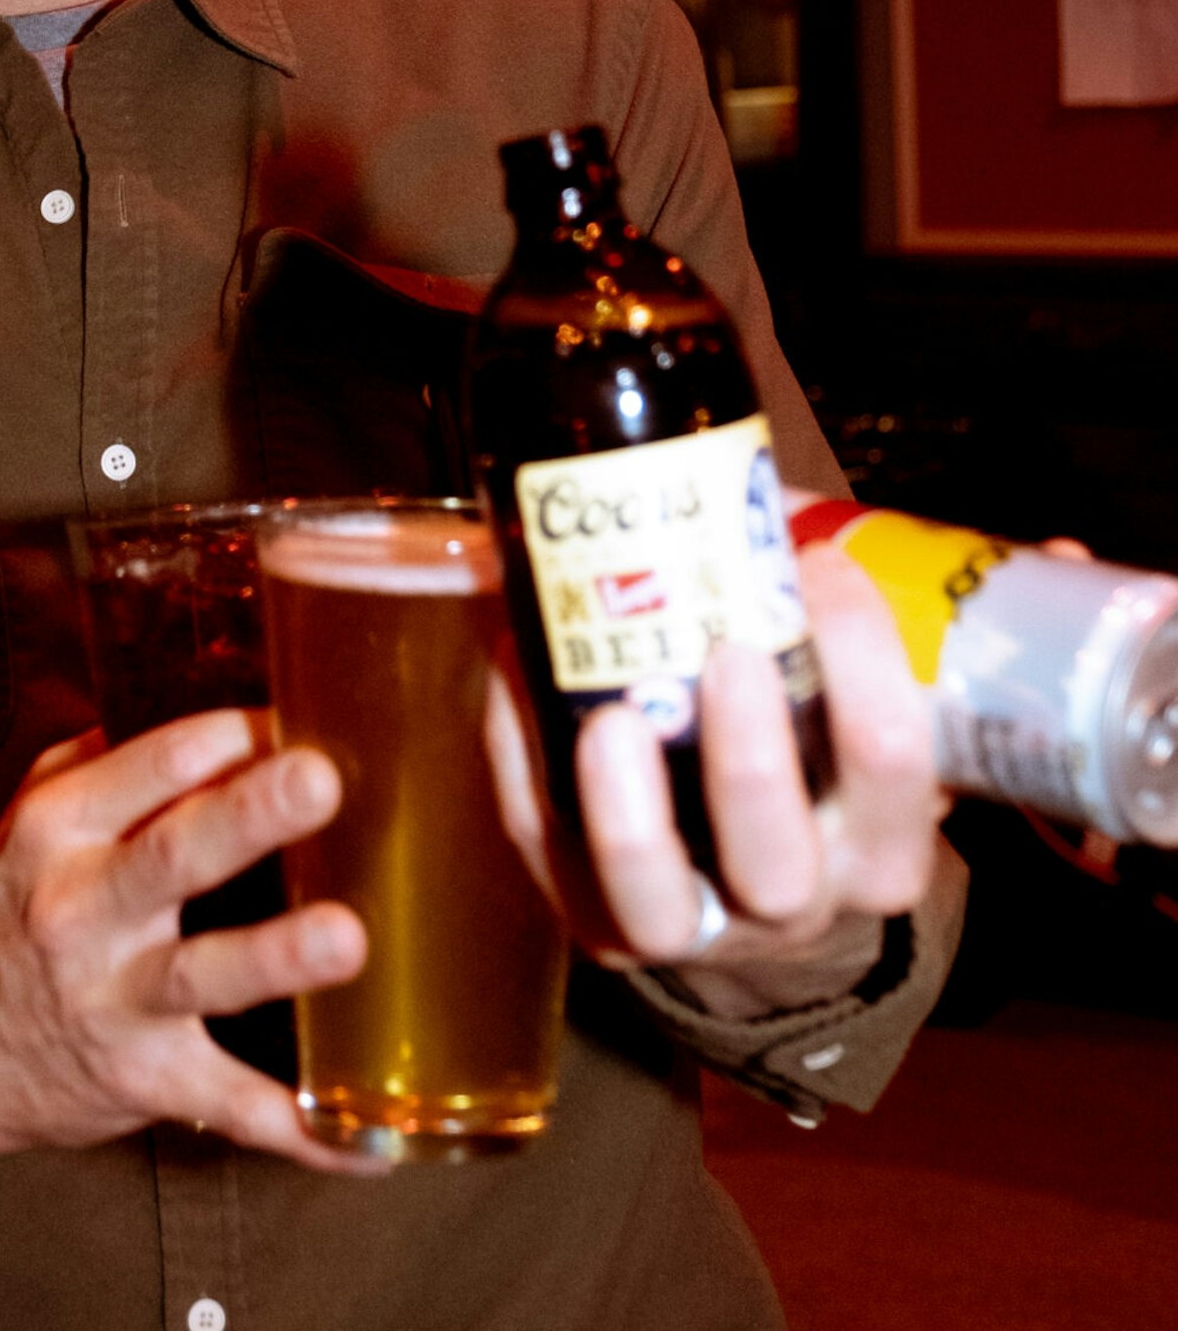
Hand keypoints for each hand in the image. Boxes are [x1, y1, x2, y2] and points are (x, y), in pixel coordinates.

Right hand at [0, 711, 377, 1220]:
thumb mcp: (26, 820)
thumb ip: (106, 761)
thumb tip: (210, 709)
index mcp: (59, 830)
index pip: (147, 767)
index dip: (220, 740)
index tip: (286, 715)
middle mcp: (83, 910)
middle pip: (173, 856)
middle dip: (247, 816)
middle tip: (316, 778)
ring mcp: (113, 1002)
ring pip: (201, 975)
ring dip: (274, 957)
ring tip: (345, 939)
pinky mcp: (143, 1081)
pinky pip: (228, 1105)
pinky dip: (298, 1128)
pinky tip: (364, 1140)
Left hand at [483, 494, 944, 1011]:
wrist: (751, 873)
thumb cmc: (804, 735)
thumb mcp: (848, 678)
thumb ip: (858, 596)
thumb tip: (917, 510)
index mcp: (879, 839)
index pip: (897, 769)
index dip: (866, 667)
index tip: (823, 567)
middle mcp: (799, 899)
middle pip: (783, 861)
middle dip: (754, 759)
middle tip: (730, 650)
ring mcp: (692, 927)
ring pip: (661, 903)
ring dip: (630, 811)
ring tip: (611, 719)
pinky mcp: (598, 920)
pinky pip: (552, 855)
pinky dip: (526, 763)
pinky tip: (520, 674)